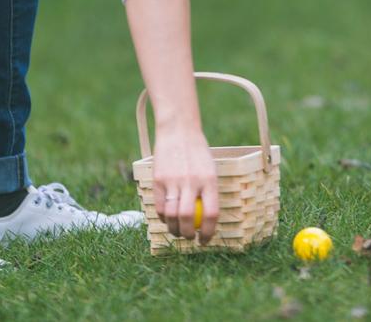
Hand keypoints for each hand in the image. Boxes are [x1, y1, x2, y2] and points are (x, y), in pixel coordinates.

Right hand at [152, 126, 219, 243]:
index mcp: (210, 180)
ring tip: (178, 231)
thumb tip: (206, 221)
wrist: (178, 131)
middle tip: (190, 238)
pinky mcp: (159, 180)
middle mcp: (192, 181)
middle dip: (189, 234)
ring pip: (171, 216)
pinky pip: (160, 206)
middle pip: (188, 218)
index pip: (211, 214)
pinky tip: (167, 218)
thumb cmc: (198, 153)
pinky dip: (163, 217)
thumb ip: (208, 193)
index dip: (209, 232)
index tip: (206, 240)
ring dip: (174, 229)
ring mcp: (173, 180)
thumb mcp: (210, 169)